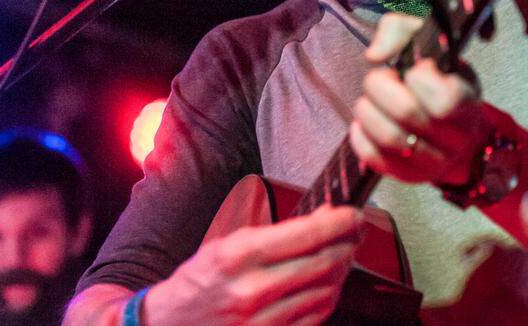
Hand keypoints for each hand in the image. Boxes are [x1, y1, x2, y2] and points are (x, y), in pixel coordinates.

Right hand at [143, 204, 363, 324]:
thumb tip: (322, 217)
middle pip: (324, 263)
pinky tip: (328, 283)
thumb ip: (275, 232)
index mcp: (238, 255)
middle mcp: (252, 289)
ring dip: (342, 269)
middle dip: (348, 243)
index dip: (339, 222)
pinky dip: (329, 296)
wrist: (171, 325)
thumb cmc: (200, 281)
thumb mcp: (227, 243)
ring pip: (326, 291)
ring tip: (343, 254)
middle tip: (356, 231)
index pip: (306, 234)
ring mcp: (263, 321)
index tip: (352, 213)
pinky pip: (317, 317)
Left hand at [349, 12, 490, 185]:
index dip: (418, 77)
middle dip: (381, 87)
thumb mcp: (429, 41)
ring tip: (370, 100)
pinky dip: (360, 135)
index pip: (445, 98)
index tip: (413, 69)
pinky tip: (364, 122)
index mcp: (468, 101)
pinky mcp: (410, 176)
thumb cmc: (436, 76)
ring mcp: (435, 161)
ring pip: (389, 138)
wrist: (451, 122)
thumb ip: (401, 30)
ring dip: (367, 111)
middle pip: (407, 113)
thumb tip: (375, 55)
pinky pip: (375, 159)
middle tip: (381, 79)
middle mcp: (458, 137)